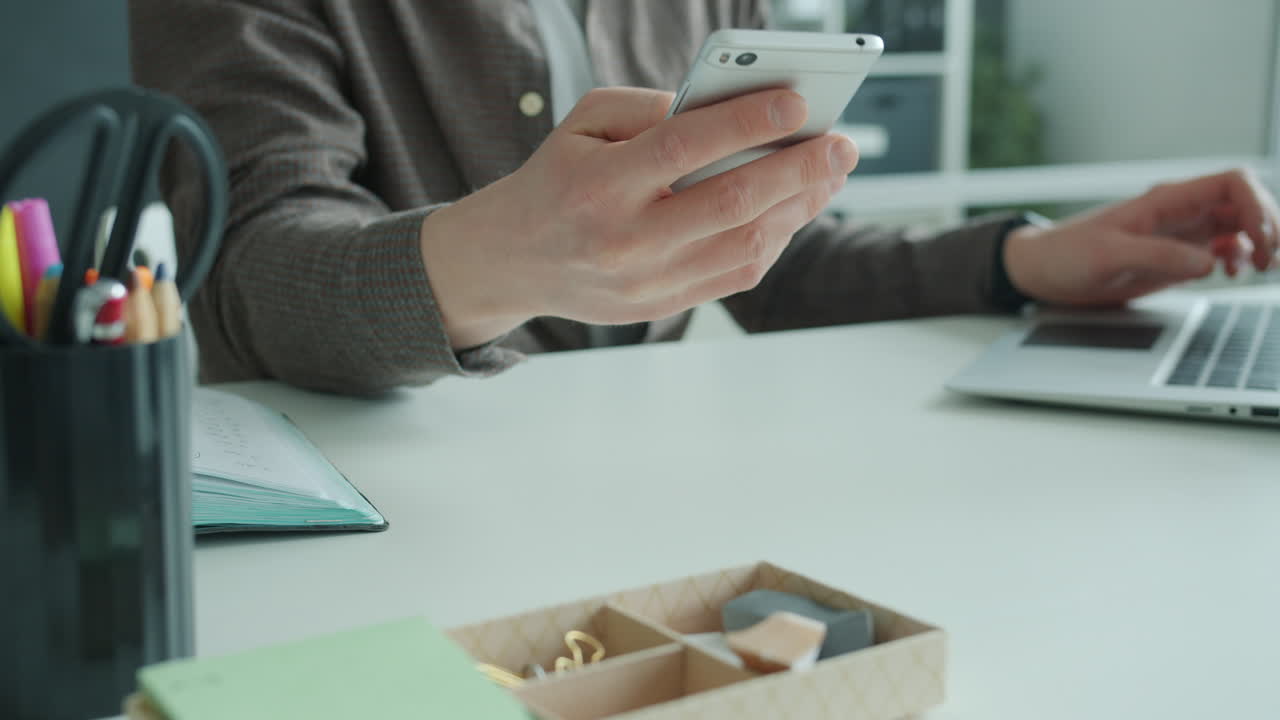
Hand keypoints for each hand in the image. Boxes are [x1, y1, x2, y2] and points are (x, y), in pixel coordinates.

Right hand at [419, 87, 858, 348]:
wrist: (513, 260)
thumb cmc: (556, 179)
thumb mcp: (583, 124)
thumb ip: (650, 109)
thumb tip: (728, 113)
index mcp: (600, 184)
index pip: (684, 148)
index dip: (746, 124)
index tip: (797, 104)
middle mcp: (625, 239)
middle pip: (731, 203)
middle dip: (798, 171)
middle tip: (841, 144)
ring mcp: (646, 281)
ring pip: (744, 246)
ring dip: (798, 208)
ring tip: (828, 175)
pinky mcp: (661, 307)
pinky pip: (735, 275)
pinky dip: (774, 240)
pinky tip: (793, 210)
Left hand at [1004, 168, 1279, 306]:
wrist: (1043, 271)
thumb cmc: (1066, 255)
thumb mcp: (1107, 256)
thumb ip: (1157, 256)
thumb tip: (1209, 260)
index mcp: (1167, 200)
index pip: (1233, 183)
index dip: (1258, 206)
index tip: (1257, 240)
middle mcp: (1181, 212)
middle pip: (1247, 203)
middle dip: (1269, 227)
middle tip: (1267, 262)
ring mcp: (1181, 234)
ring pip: (1241, 225)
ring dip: (1261, 242)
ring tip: (1262, 268)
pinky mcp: (1175, 256)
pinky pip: (1222, 248)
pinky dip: (1238, 258)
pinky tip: (1230, 274)